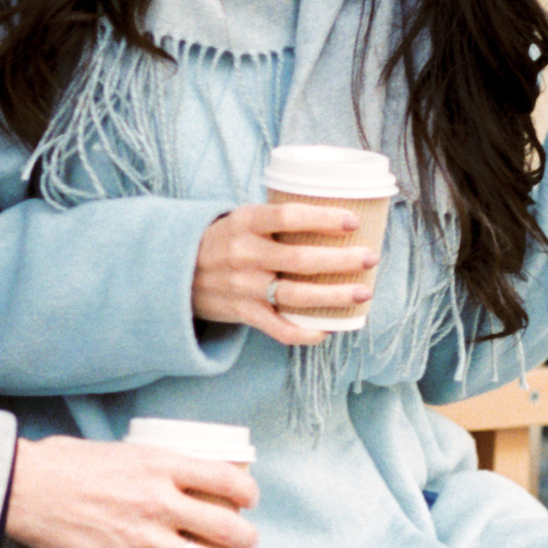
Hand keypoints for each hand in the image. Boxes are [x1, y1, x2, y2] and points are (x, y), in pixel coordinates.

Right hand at [3, 437, 256, 547]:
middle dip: (247, 538)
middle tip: (249, 542)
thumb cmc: (63, 465)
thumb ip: (149, 464)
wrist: (25, 491)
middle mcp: (159, 502)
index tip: (249, 500)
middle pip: (225, 525)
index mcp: (161, 466)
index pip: (226, 478)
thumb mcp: (118, 450)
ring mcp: (143, 538)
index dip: (247, 492)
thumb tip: (168, 472)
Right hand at [192, 203, 375, 343]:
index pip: (289, 216)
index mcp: (244, 222)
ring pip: (297, 296)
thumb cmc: (224, 241)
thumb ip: (276, 218)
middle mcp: (244, 254)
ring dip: (335, 296)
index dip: (323, 218)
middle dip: (342, 260)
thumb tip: (333, 215)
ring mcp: (244, 287)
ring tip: (364, 293)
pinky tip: (327, 329)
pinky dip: (306, 333)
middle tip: (370, 258)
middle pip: (301, 259)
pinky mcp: (243, 313)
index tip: (353, 221)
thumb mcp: (241, 218)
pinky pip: (279, 329)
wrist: (177, 273)